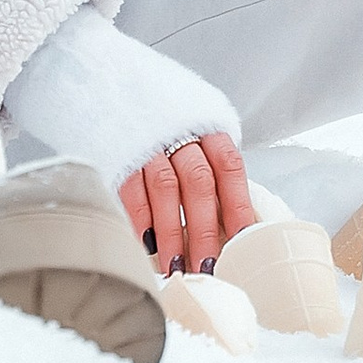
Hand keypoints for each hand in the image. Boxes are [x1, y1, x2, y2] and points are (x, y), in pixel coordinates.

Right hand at [120, 129, 253, 274]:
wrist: (123, 95)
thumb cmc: (172, 128)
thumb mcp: (199, 138)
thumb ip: (215, 174)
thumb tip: (233, 227)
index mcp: (208, 128)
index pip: (230, 167)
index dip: (237, 205)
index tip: (241, 242)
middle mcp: (181, 132)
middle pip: (198, 183)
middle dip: (203, 231)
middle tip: (206, 267)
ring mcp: (149, 141)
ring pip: (165, 188)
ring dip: (171, 232)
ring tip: (174, 265)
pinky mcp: (120, 151)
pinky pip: (132, 189)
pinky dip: (140, 220)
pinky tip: (146, 245)